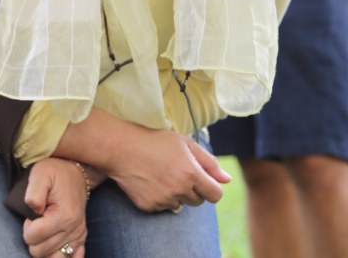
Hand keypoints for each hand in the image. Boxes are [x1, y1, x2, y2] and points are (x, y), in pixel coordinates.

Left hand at [22, 158, 87, 257]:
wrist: (74, 171)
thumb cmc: (54, 172)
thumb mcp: (40, 174)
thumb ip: (33, 194)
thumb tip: (33, 211)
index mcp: (63, 216)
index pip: (34, 237)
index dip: (26, 227)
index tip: (31, 214)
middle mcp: (74, 228)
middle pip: (41, 251)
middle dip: (33, 238)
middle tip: (37, 221)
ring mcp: (79, 235)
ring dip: (44, 248)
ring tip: (43, 231)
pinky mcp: (81, 237)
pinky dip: (61, 255)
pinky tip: (54, 245)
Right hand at [104, 126, 230, 211]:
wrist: (120, 148)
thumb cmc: (154, 140)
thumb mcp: (184, 143)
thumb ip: (209, 162)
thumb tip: (227, 180)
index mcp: (191, 173)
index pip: (215, 195)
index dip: (211, 188)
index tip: (202, 181)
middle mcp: (179, 189)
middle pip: (198, 201)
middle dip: (193, 190)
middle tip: (177, 173)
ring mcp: (163, 199)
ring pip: (180, 205)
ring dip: (176, 194)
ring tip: (161, 175)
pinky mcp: (149, 206)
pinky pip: (163, 207)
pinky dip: (160, 198)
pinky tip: (150, 182)